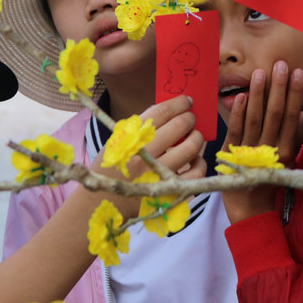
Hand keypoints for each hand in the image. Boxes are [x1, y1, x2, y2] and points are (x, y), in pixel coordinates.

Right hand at [92, 96, 205, 216]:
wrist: (102, 201)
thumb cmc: (113, 167)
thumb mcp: (118, 141)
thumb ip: (141, 126)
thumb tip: (171, 110)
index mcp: (131, 136)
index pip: (162, 111)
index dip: (179, 103)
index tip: (187, 101)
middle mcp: (145, 153)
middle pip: (180, 126)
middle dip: (190, 118)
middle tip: (191, 118)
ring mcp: (158, 173)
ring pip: (191, 147)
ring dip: (197, 137)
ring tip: (194, 136)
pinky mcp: (169, 190)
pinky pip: (196, 173)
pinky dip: (199, 163)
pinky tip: (194, 159)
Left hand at [220, 61, 302, 224]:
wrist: (250, 209)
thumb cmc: (271, 181)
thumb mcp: (288, 162)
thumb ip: (295, 138)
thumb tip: (300, 113)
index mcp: (286, 152)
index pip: (290, 117)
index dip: (293, 94)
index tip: (296, 73)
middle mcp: (269, 151)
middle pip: (274, 114)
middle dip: (278, 88)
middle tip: (281, 65)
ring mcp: (249, 153)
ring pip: (255, 119)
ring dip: (258, 94)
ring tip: (261, 73)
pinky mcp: (231, 155)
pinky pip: (235, 131)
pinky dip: (239, 113)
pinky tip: (242, 95)